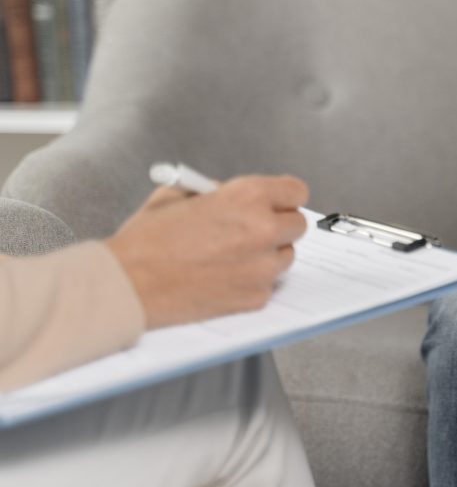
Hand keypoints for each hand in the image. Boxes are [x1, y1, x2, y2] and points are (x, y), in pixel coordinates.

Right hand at [106, 175, 309, 328]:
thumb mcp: (176, 195)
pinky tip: (224, 278)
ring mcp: (263, 267)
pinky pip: (269, 284)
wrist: (128, 285)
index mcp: (247, 197)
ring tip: (233, 256)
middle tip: (254, 231)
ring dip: (269, 254)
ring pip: (286, 257)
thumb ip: (211, 190)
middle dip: (279, 225)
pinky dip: (253, 281)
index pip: (296, 191)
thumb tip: (227, 192)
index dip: (284, 197)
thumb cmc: (146, 241)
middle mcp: (263, 230)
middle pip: (298, 225)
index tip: (277, 203)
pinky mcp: (256, 296)